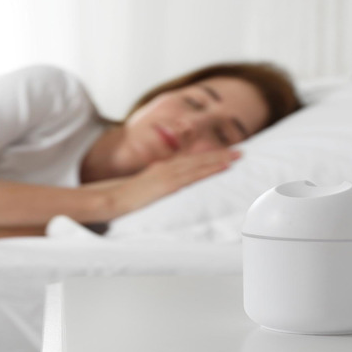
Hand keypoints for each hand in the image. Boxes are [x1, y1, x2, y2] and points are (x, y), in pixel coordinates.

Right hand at [109, 148, 240, 215]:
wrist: (109, 199)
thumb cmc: (121, 196)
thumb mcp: (140, 189)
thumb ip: (153, 187)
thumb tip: (162, 190)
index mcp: (160, 170)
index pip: (188, 163)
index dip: (207, 158)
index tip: (224, 156)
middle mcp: (166, 168)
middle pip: (198, 160)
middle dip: (220, 155)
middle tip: (241, 152)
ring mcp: (168, 175)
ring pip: (199, 164)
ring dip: (219, 159)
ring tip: (238, 156)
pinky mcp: (168, 184)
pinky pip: (194, 175)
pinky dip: (210, 169)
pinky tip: (222, 167)